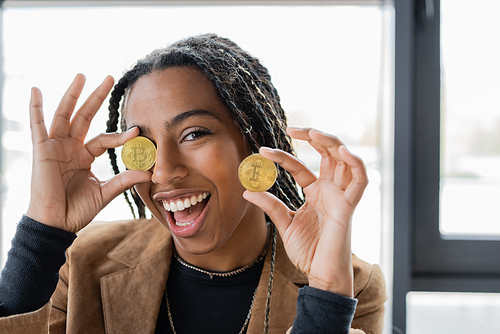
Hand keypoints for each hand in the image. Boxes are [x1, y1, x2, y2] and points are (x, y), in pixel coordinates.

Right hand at [26, 74, 150, 232]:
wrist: (57, 223)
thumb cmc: (77, 210)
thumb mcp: (105, 193)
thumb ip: (124, 180)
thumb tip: (149, 172)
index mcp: (84, 156)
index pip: (105, 138)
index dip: (120, 136)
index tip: (138, 131)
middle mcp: (70, 147)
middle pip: (85, 116)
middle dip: (97, 97)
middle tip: (111, 78)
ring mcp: (55, 146)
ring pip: (65, 115)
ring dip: (73, 95)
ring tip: (83, 75)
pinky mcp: (41, 150)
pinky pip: (37, 126)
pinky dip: (36, 108)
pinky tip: (36, 90)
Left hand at [243, 127, 367, 296]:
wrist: (320, 273)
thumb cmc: (308, 251)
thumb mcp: (285, 224)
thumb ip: (270, 206)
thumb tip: (247, 191)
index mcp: (316, 192)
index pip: (300, 166)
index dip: (282, 157)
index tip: (263, 151)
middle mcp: (330, 190)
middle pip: (327, 154)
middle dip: (313, 137)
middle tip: (292, 128)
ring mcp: (341, 196)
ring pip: (345, 160)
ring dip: (332, 143)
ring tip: (313, 133)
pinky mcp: (349, 206)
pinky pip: (360, 180)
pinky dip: (355, 163)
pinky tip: (342, 151)